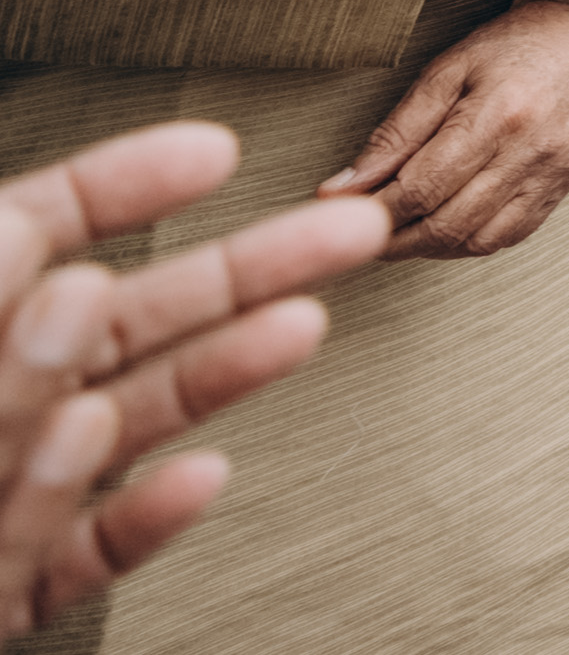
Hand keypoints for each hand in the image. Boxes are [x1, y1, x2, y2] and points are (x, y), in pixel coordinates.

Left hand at [0, 124, 384, 635]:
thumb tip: (38, 245)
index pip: (34, 233)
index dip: (119, 185)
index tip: (216, 147)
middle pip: (119, 325)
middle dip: (240, 271)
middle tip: (355, 227)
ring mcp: (0, 504)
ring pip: (119, 431)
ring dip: (215, 378)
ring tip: (302, 328)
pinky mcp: (6, 597)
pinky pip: (84, 556)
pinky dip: (143, 522)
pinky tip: (205, 479)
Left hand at [322, 2, 568, 257]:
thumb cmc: (514, 42)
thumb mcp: (446, 70)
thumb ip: (395, 132)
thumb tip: (341, 189)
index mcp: (498, 115)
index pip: (421, 190)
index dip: (373, 212)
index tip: (341, 212)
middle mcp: (532, 151)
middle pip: (447, 226)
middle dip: (394, 240)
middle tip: (364, 231)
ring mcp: (556, 173)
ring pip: (478, 242)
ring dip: (430, 247)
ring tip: (403, 229)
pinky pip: (511, 235)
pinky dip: (470, 242)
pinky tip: (449, 224)